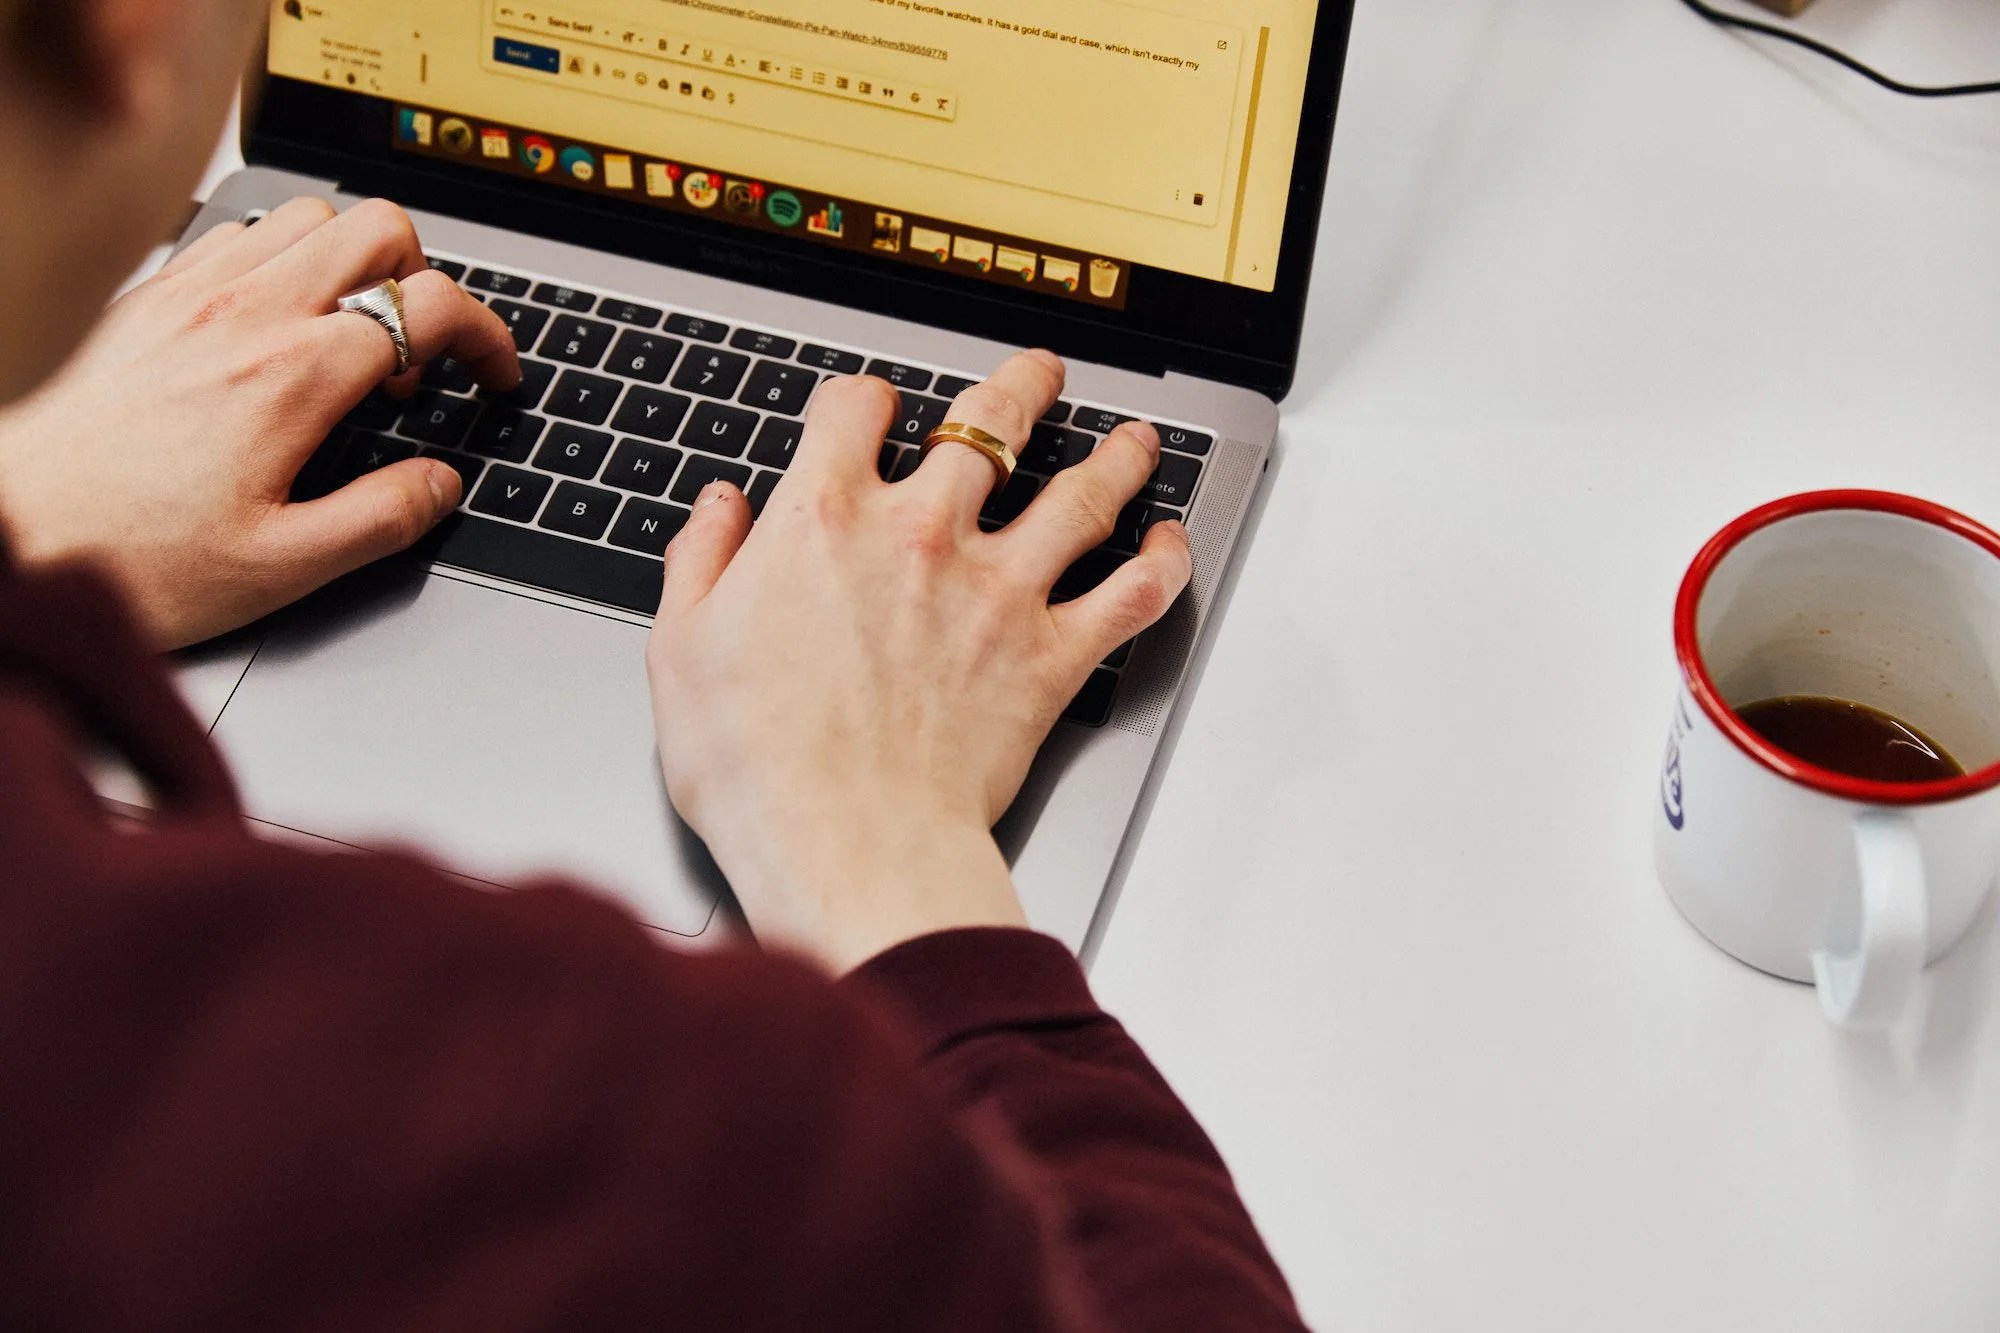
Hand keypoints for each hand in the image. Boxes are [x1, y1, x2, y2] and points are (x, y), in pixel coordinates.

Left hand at [0, 197, 518, 648]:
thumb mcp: (281, 569)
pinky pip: (235, 232)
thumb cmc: (128, 557)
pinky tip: (273, 326)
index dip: (488, 337)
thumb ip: (381, 520)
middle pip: (377, 229)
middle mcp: (245, 315)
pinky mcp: (145, 297)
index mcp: (293, 378)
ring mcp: (190, 294)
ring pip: (307, 216)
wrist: (9, 534)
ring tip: (350, 337)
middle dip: (424, 280)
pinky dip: (278, 261)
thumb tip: (440, 484)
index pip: (431, 306)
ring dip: (351, 263)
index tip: (493, 376)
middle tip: (422, 354)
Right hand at [647, 351, 1192, 971]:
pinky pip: (1130, 594)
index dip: (862, 399)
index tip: (868, 407)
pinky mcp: (1049, 656)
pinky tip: (1171, 544)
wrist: (844, 841)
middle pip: (988, 423)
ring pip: (1080, 493)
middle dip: (1020, 386)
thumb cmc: (759, 765)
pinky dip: (1163, 564)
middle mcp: (920, 533)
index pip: (855, 409)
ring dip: (1115, 457)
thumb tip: (719, 507)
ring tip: (1133, 439)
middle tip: (1040, 374)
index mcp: (824, 519)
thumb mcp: (683, 648)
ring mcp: (996, 589)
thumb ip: (704, 561)